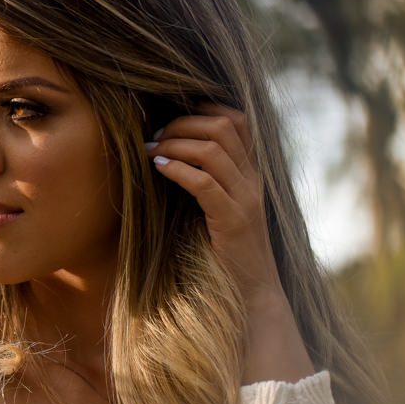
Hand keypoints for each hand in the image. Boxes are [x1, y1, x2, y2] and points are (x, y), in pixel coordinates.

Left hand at [146, 103, 313, 383]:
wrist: (252, 293)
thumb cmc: (226, 252)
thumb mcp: (217, 208)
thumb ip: (204, 180)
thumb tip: (166, 154)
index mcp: (252, 174)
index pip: (238, 120)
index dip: (204, 109)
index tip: (171, 115)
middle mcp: (253, 181)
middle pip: (223, 127)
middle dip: (183, 123)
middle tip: (154, 134)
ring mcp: (246, 200)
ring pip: (213, 150)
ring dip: (175, 143)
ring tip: (151, 149)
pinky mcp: (233, 221)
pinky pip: (205, 183)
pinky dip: (178, 170)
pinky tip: (159, 168)